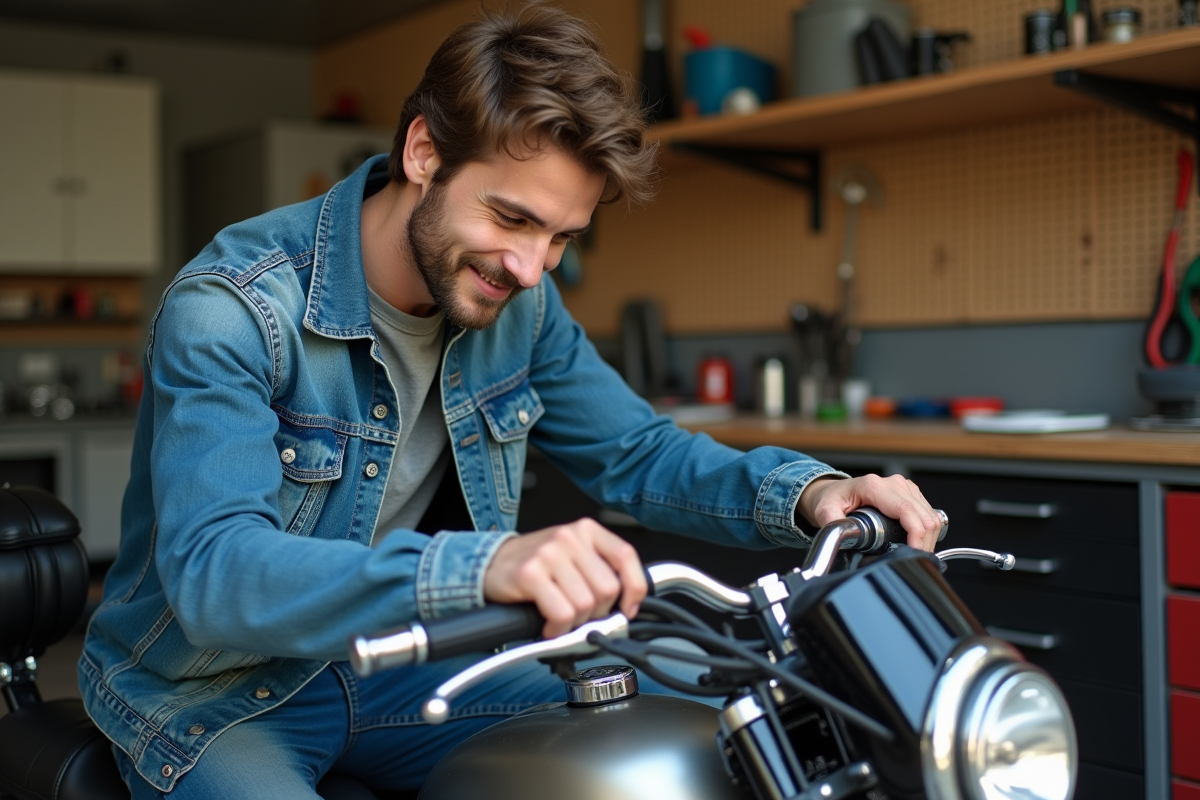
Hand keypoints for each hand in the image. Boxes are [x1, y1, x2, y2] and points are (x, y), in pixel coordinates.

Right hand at [483, 518, 645, 637]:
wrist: (491, 563)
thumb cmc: (536, 564)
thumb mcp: (573, 555)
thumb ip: (599, 571)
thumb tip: (627, 607)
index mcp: (587, 530)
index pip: (626, 557)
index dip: (634, 588)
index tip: (628, 609)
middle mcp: (570, 537)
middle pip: (607, 588)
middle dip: (597, 613)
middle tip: (581, 617)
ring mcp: (549, 553)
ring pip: (585, 604)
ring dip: (575, 623)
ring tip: (561, 619)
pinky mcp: (530, 573)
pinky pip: (561, 613)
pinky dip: (558, 629)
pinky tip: (549, 625)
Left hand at [797, 474, 941, 550]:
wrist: (831, 491)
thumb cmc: (830, 499)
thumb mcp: (825, 511)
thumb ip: (832, 524)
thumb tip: (843, 538)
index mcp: (875, 487)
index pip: (907, 511)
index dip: (917, 534)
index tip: (915, 552)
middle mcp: (893, 483)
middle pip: (924, 515)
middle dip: (924, 542)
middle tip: (914, 559)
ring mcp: (904, 487)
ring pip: (931, 515)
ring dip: (929, 537)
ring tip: (915, 553)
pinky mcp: (910, 493)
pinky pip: (929, 513)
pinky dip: (927, 530)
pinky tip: (916, 542)